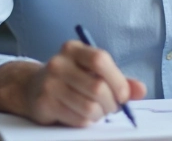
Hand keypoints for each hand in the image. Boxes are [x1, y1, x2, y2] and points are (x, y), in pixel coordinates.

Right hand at [0, 41, 146, 126]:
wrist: (31, 88)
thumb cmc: (70, 79)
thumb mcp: (93, 73)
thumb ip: (119, 80)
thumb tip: (140, 90)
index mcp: (73, 49)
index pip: (100, 60)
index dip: (118, 80)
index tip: (124, 95)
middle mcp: (59, 63)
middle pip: (98, 88)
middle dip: (111, 104)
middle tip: (111, 107)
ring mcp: (49, 83)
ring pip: (89, 107)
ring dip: (99, 115)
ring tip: (96, 111)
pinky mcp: (44, 103)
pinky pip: (77, 119)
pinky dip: (85, 121)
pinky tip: (80, 114)